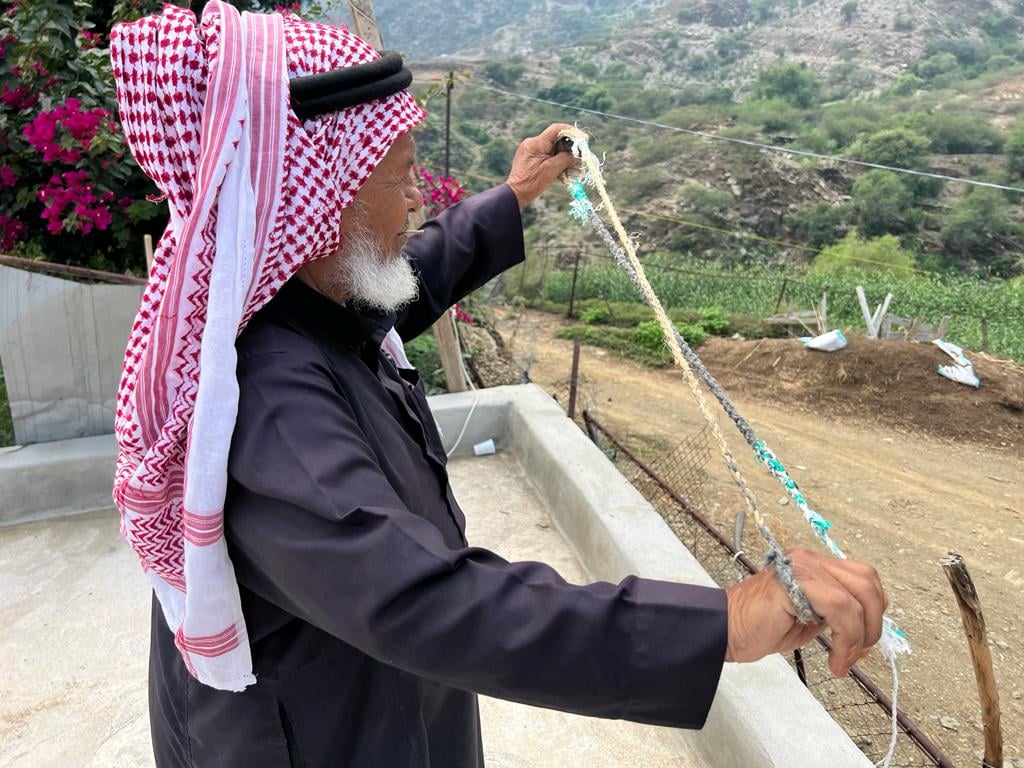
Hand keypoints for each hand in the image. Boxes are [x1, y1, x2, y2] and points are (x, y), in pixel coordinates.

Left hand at [504, 123, 577, 207]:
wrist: (515, 194)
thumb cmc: (532, 183)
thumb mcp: (552, 170)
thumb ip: (566, 158)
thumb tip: (576, 153)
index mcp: (536, 143)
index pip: (556, 129)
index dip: (571, 131)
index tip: (582, 138)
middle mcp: (532, 143)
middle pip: (555, 138)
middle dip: (568, 146)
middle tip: (579, 155)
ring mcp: (529, 150)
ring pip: (551, 147)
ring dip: (562, 154)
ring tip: (571, 165)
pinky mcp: (529, 158)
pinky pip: (546, 154)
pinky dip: (555, 159)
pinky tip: (561, 169)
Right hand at [724, 548, 886, 676]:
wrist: (725, 629)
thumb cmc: (759, 626)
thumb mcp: (809, 619)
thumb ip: (836, 616)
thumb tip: (865, 631)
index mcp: (815, 565)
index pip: (863, 579)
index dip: (874, 613)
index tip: (863, 644)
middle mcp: (810, 560)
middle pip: (868, 583)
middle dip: (873, 624)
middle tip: (858, 653)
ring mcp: (802, 567)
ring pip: (857, 597)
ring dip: (860, 635)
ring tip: (844, 659)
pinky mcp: (795, 582)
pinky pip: (839, 607)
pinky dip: (847, 638)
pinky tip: (836, 659)